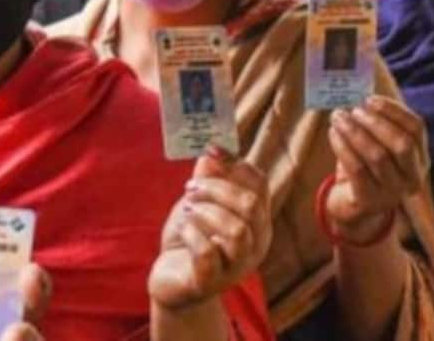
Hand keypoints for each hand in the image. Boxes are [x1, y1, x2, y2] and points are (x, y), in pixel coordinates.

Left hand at [148, 147, 271, 310]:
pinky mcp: (210, 283)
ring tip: (188, 211)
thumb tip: (211, 153)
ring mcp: (235, 267)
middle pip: (251, 205)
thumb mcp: (198, 205)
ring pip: (236, 231)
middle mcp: (254, 245)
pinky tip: (184, 231)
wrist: (173, 283)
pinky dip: (192, 235)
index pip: (260, 184)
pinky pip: (208, 254)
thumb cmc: (191, 241)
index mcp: (256, 221)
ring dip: (206, 212)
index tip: (211, 150)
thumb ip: (207, 181)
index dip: (236, 162)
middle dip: (216, 189)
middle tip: (191, 189)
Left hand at [326, 96, 424, 239]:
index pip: (417, 129)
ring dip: (354, 132)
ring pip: (377, 156)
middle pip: (402, 143)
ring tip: (337, 118)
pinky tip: (332, 134)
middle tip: (352, 111)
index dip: (394, 111)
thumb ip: (375, 126)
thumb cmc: (366, 168)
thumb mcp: (378, 147)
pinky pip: (356, 168)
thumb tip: (357, 98)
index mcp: (420, 158)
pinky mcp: (369, 199)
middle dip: (375, 122)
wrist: (354, 207)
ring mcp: (392, 190)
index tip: (369, 99)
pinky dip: (342, 147)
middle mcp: (412, 176)